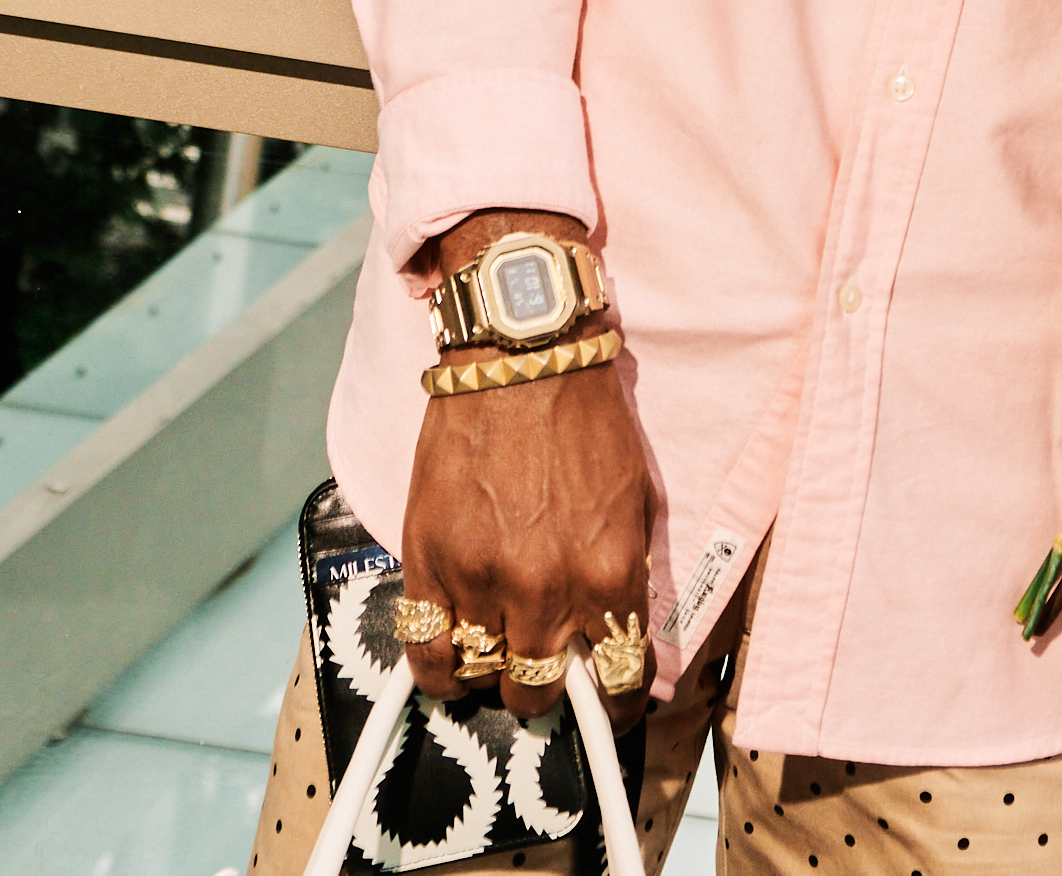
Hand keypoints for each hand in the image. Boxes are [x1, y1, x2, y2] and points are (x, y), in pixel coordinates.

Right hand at [397, 213, 657, 724]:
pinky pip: (426, 650)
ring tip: (499, 650)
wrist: (523, 358)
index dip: (615, 703)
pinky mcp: (428, 562)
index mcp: (609, 574)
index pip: (620, 680)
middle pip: (541, 688)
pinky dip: (439, 669)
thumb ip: (626, 577)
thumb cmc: (585, 422)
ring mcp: (481, 579)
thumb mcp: (636, 502)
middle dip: (548, 687)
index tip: (609, 702)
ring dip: (494, 671)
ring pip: (485, 674)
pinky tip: (452, 662)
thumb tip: (621, 637)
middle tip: (546, 665)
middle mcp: (546, 589)